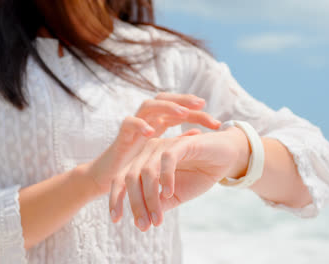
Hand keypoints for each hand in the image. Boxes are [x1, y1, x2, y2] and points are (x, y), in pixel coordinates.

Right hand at [83, 93, 220, 194]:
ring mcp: (133, 126)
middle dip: (184, 100)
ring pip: (148, 105)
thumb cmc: (138, 165)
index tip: (217, 122)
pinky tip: (151, 131)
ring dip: (165, 107)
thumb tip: (199, 132)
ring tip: (182, 113)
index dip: (198, 113)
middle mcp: (147, 120)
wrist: (111, 177)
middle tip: (201, 104)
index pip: (180, 110)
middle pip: (165, 99)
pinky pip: (128, 123)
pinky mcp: (121, 136)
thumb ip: (178, 141)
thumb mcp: (162, 152)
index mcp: (158, 123)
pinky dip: (139, 125)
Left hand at [110, 127, 250, 230]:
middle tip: (143, 225)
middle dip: (135, 204)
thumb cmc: (198, 174)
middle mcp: (149, 151)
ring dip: (150, 199)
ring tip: (157, 219)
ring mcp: (163, 145)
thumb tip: (141, 222)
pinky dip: (165, 178)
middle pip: (130, 177)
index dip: (115, 199)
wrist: (226, 157)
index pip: (121, 179)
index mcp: (143, 162)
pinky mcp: (181, 143)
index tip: (115, 219)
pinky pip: (166, 160)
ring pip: (147, 172)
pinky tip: (169, 193)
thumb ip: (158, 205)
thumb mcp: (175, 196)